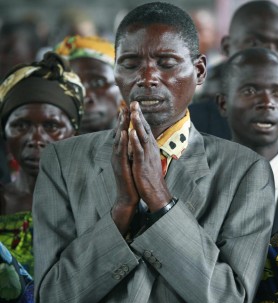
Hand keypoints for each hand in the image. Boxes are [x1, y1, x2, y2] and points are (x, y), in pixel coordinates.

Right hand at [111, 108, 138, 233]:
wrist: (128, 197)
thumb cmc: (131, 180)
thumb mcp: (132, 163)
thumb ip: (131, 152)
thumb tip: (135, 143)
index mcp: (122, 153)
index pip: (123, 134)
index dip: (124, 122)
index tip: (127, 108)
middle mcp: (118, 155)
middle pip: (119, 134)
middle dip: (121, 120)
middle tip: (124, 106)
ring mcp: (118, 160)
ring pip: (119, 140)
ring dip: (120, 127)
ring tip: (123, 115)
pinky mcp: (121, 167)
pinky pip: (121, 152)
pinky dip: (122, 142)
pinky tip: (124, 133)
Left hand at [128, 102, 171, 210]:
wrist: (156, 193)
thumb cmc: (151, 178)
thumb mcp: (149, 160)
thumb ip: (146, 150)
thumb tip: (143, 142)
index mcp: (151, 148)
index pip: (145, 129)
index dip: (140, 117)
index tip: (135, 106)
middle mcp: (150, 149)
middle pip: (145, 129)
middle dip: (139, 116)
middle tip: (134, 102)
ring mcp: (147, 156)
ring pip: (142, 137)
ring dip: (138, 124)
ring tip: (133, 112)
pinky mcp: (143, 164)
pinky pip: (139, 150)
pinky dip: (135, 140)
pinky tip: (131, 132)